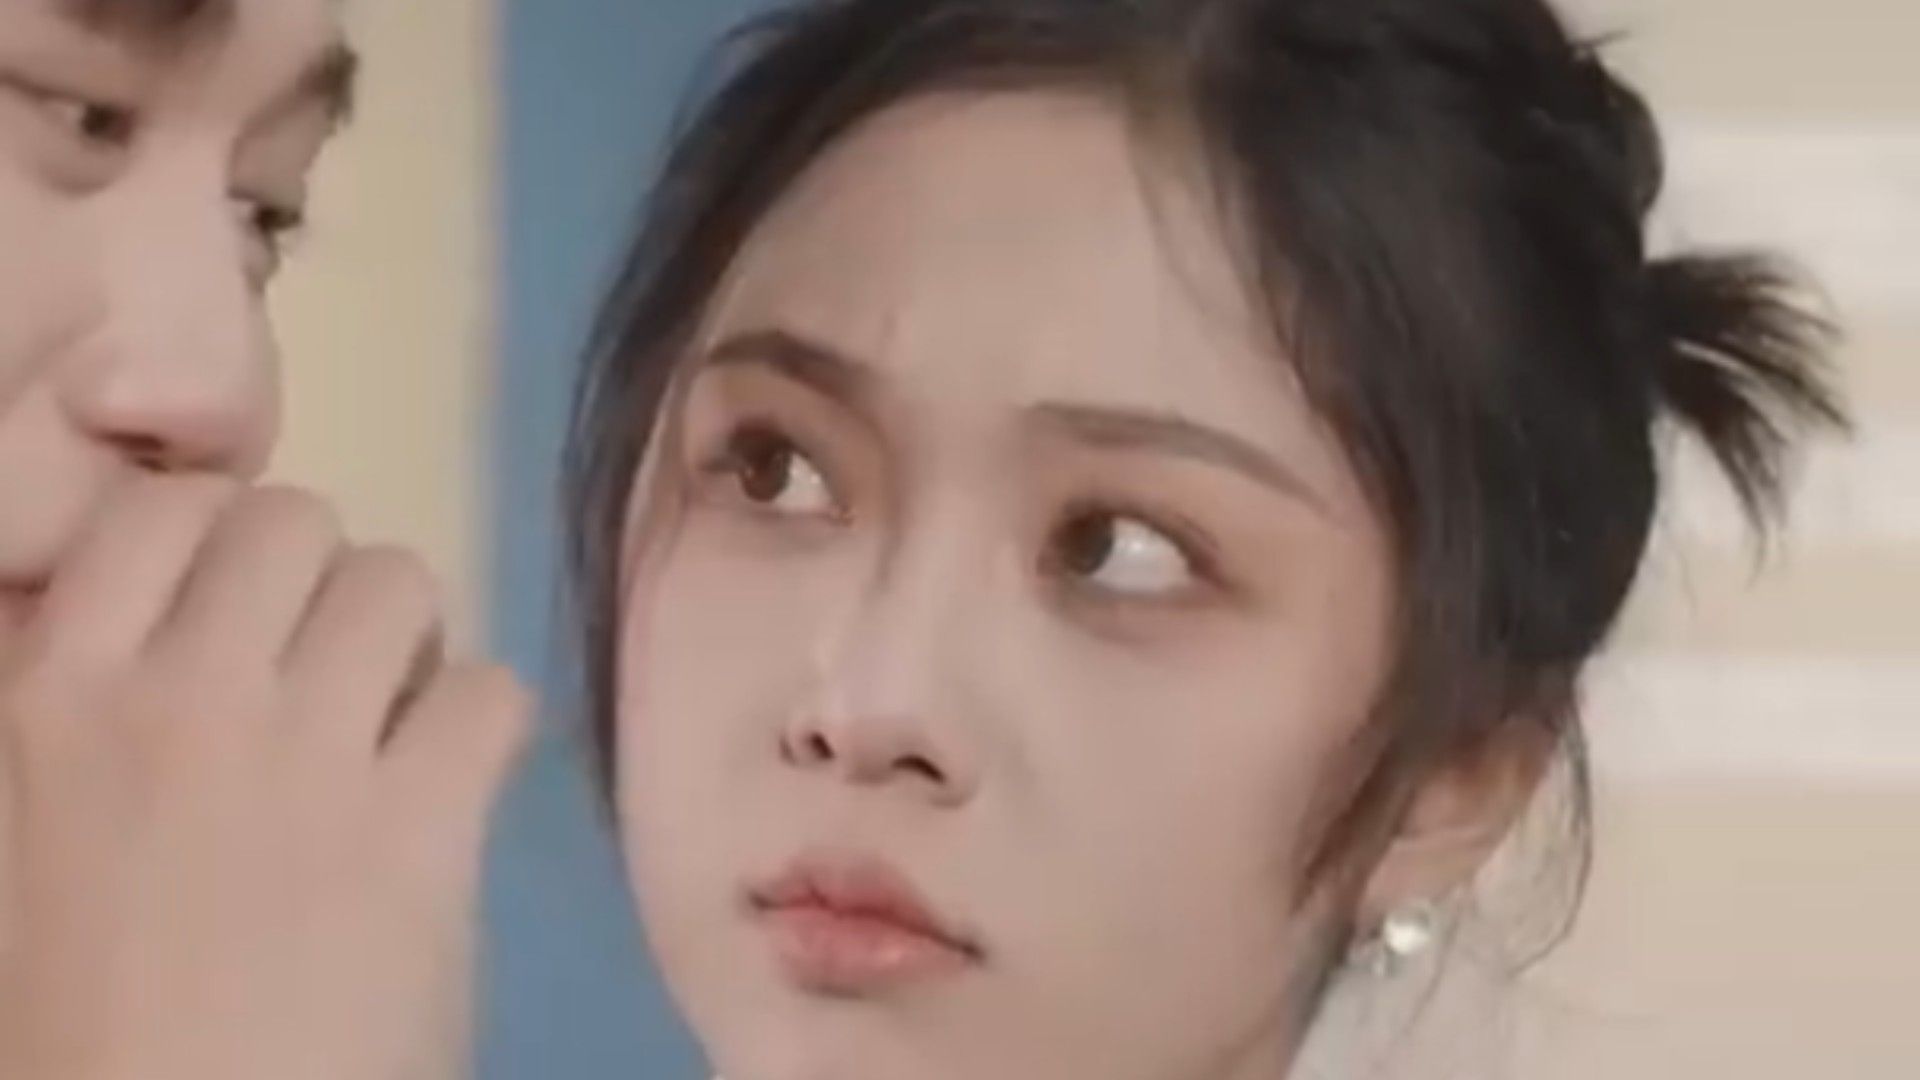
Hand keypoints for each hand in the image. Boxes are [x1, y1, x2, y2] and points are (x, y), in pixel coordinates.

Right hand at [0, 476, 531, 1079]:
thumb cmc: (78, 1027)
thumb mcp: (20, 848)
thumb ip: (70, 717)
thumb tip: (140, 634)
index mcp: (53, 699)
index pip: (159, 511)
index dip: (218, 540)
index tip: (239, 603)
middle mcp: (179, 698)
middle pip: (295, 522)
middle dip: (320, 577)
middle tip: (321, 666)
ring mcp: (305, 756)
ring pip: (401, 582)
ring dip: (406, 641)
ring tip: (389, 719)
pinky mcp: (420, 823)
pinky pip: (493, 691)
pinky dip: (487, 726)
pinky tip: (453, 784)